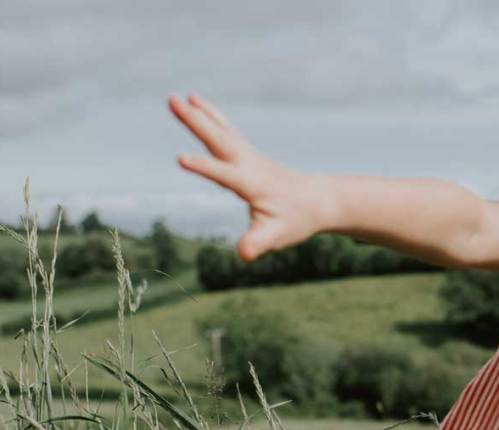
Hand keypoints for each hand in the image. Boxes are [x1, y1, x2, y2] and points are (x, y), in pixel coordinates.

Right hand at [169, 94, 328, 261]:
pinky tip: (197, 103)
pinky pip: (226, 130)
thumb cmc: (297, 220)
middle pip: (219, 140)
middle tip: (171, 101)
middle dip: (195, 122)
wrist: (318, 201)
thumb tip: (244, 254)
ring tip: (178, 97)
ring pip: (221, 130)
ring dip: (199, 114)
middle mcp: (250, 164)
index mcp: (253, 184)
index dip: (204, 168)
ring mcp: (249, 156)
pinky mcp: (248, 154)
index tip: (180, 159)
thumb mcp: (278, 236)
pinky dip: (211, 116)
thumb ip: (259, 242)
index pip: (225, 175)